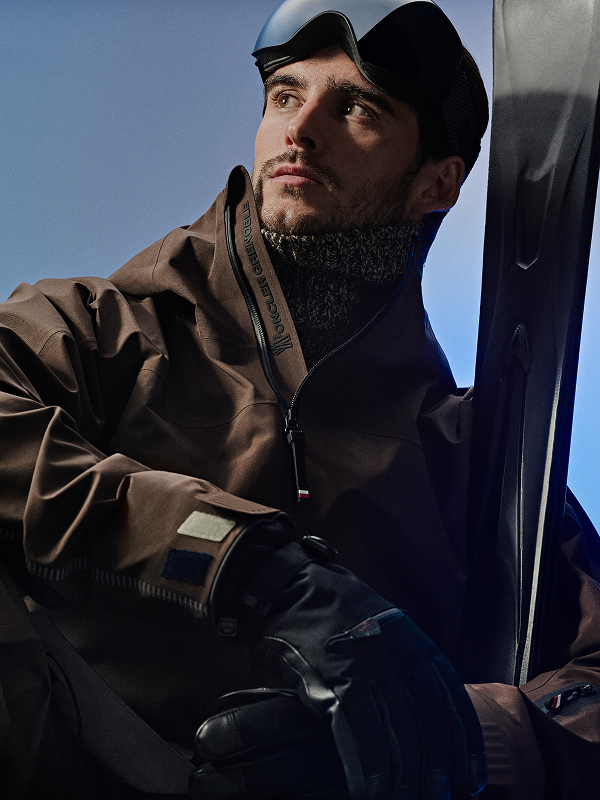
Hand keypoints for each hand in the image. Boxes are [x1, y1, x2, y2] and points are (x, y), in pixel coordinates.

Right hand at [206, 535, 486, 798]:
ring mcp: (369, 670)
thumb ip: (412, 663)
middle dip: (438, 771)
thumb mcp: (390, 627)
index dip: (465, 747)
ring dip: (405, 778)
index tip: (471, 779)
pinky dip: (369, 770)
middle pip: (429, 727)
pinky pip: (359, 735)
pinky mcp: (335, 681)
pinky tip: (373, 790)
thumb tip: (428, 712)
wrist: (295, 588)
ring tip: (407, 799)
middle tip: (439, 798)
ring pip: (398, 736)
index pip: (452, 704)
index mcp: (417, 645)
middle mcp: (400, 657)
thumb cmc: (342, 613)